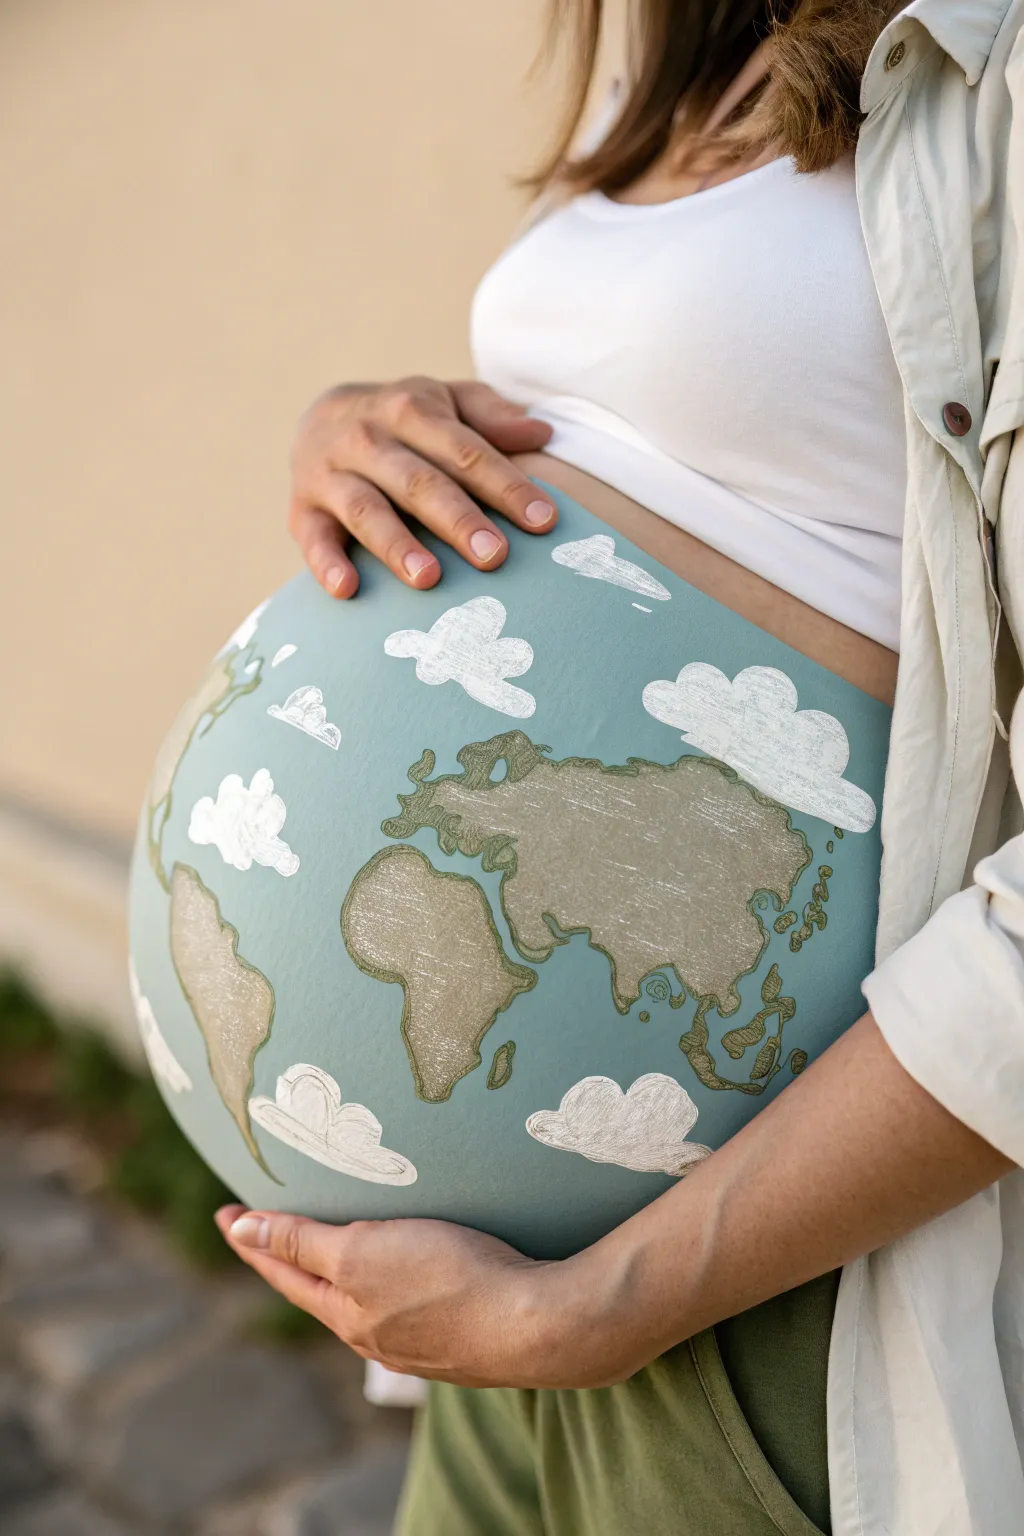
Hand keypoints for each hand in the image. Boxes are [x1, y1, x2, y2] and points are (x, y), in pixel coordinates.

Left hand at [215, 1206, 632, 1388]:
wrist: (539, 1325)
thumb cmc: (451, 1279)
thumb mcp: (363, 1253)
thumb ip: (303, 1243)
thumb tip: (242, 1229)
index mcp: (347, 1314)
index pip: (286, 1272)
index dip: (255, 1239)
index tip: (228, 1211)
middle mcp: (377, 1335)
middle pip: (320, 1288)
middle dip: (293, 1255)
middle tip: (270, 1222)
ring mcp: (420, 1339)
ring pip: (364, 1296)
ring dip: (340, 1268)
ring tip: (331, 1241)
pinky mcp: (460, 1333)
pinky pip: (406, 1301)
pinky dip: (386, 1278)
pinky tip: (405, 1269)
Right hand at [288, 378, 556, 597]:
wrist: (319, 419)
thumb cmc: (404, 421)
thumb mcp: (445, 402)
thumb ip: (489, 416)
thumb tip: (541, 431)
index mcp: (410, 410)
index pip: (464, 450)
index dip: (505, 485)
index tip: (543, 520)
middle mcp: (367, 438)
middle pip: (418, 482)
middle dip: (457, 519)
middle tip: (494, 556)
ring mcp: (329, 474)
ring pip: (366, 510)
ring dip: (397, 545)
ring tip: (430, 579)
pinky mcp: (301, 510)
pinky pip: (312, 539)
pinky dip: (326, 564)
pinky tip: (347, 590)